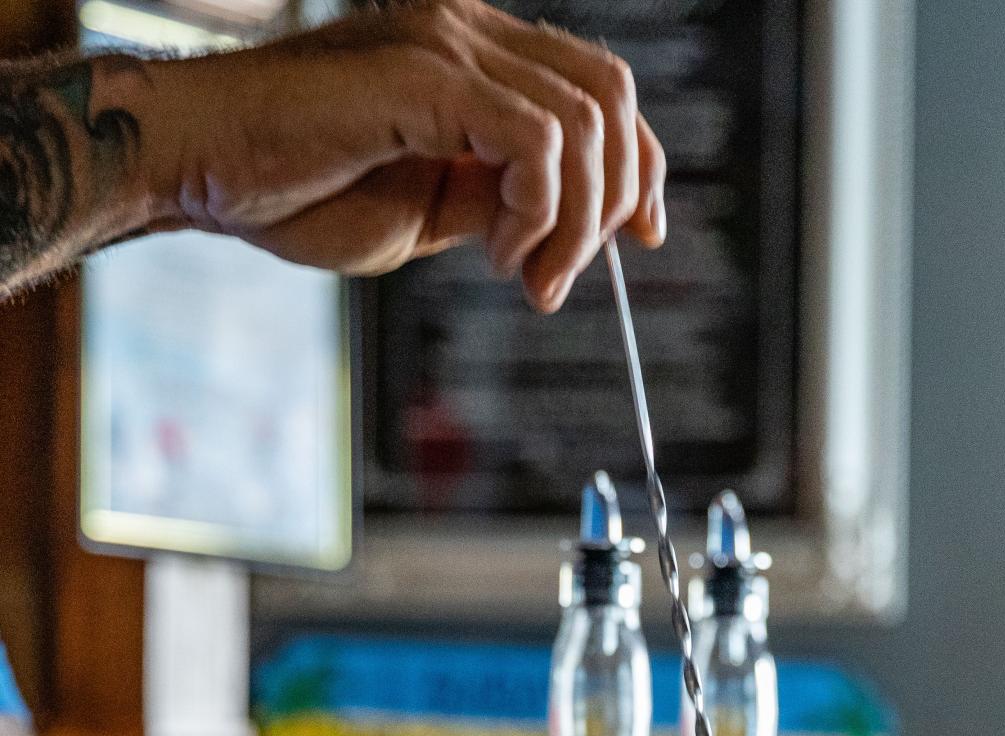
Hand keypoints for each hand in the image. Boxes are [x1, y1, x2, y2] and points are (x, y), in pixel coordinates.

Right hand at [143, 0, 666, 309]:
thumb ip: (501, 202)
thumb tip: (568, 228)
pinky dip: (537, 212)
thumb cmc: (297, 190)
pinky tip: (494, 252)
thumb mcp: (432, 212)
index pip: (600, 90)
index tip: (643, 236)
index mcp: (475, 54)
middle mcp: (468, 30)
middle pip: (610, 98)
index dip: (641, 165)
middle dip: (614, 203)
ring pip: (584, 124)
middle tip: (560, 277)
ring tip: (522, 275)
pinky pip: (536, 141)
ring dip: (574, 224)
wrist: (202, 171)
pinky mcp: (423, 76)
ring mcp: (445, 43)